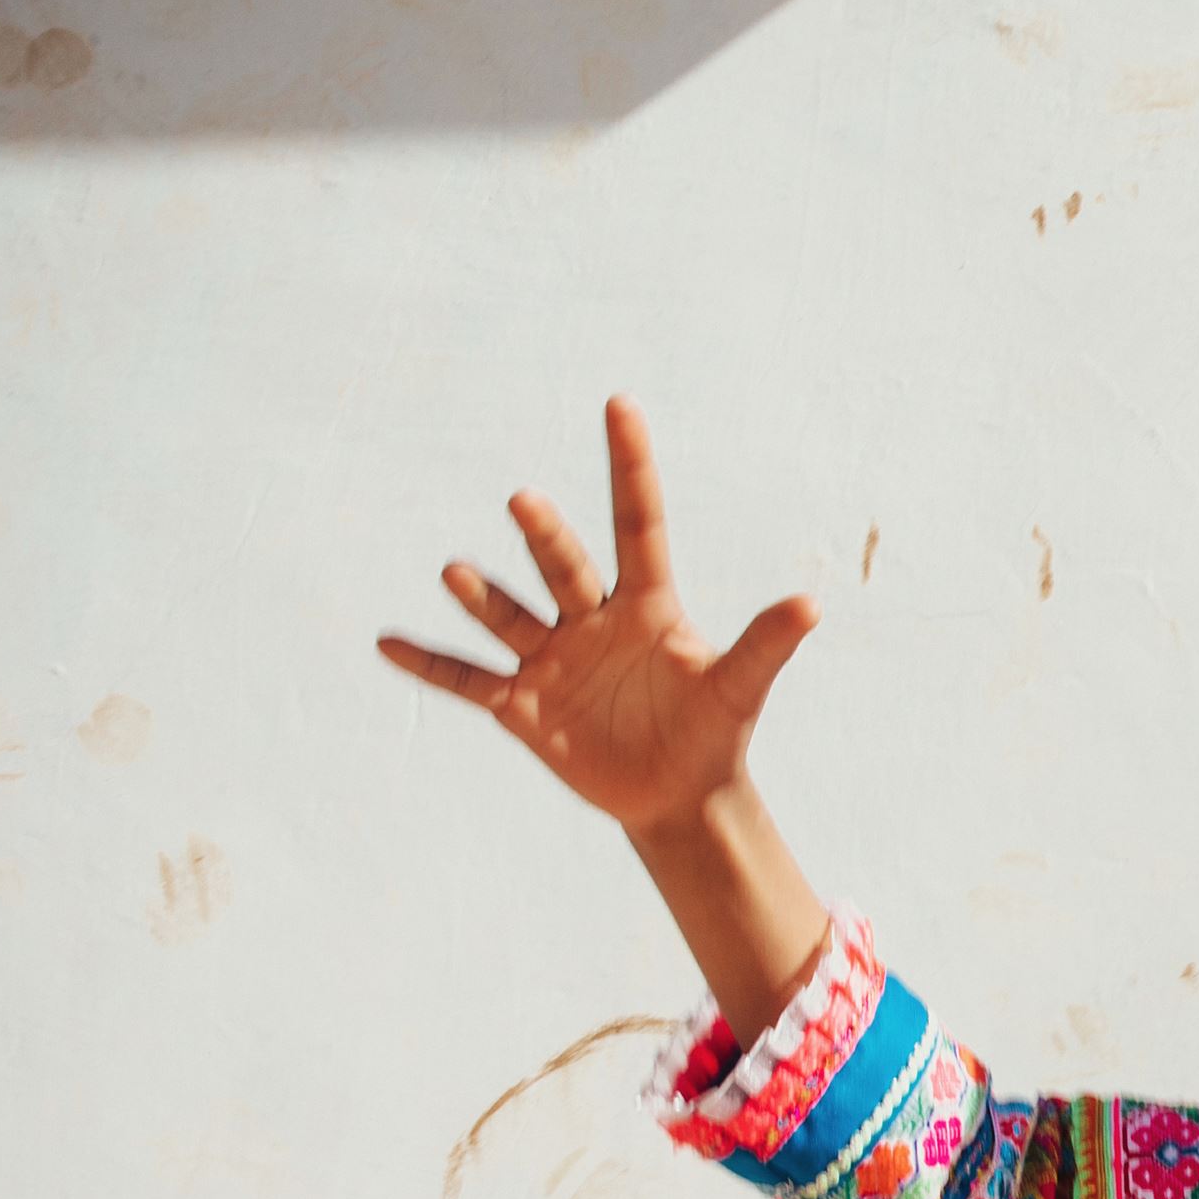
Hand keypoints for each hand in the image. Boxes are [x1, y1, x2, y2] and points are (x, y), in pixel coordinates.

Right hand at [377, 396, 818, 838]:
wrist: (678, 796)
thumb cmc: (713, 733)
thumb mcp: (739, 689)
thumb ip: (766, 645)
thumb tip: (812, 604)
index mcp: (647, 604)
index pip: (638, 521)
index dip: (631, 465)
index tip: (620, 403)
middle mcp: (591, 619)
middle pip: (565, 566)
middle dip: (544, 536)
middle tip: (525, 502)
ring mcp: (551, 658)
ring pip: (510, 616)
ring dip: (483, 596)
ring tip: (459, 573)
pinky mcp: (521, 705)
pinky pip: (467, 679)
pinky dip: (429, 664)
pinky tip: (387, 643)